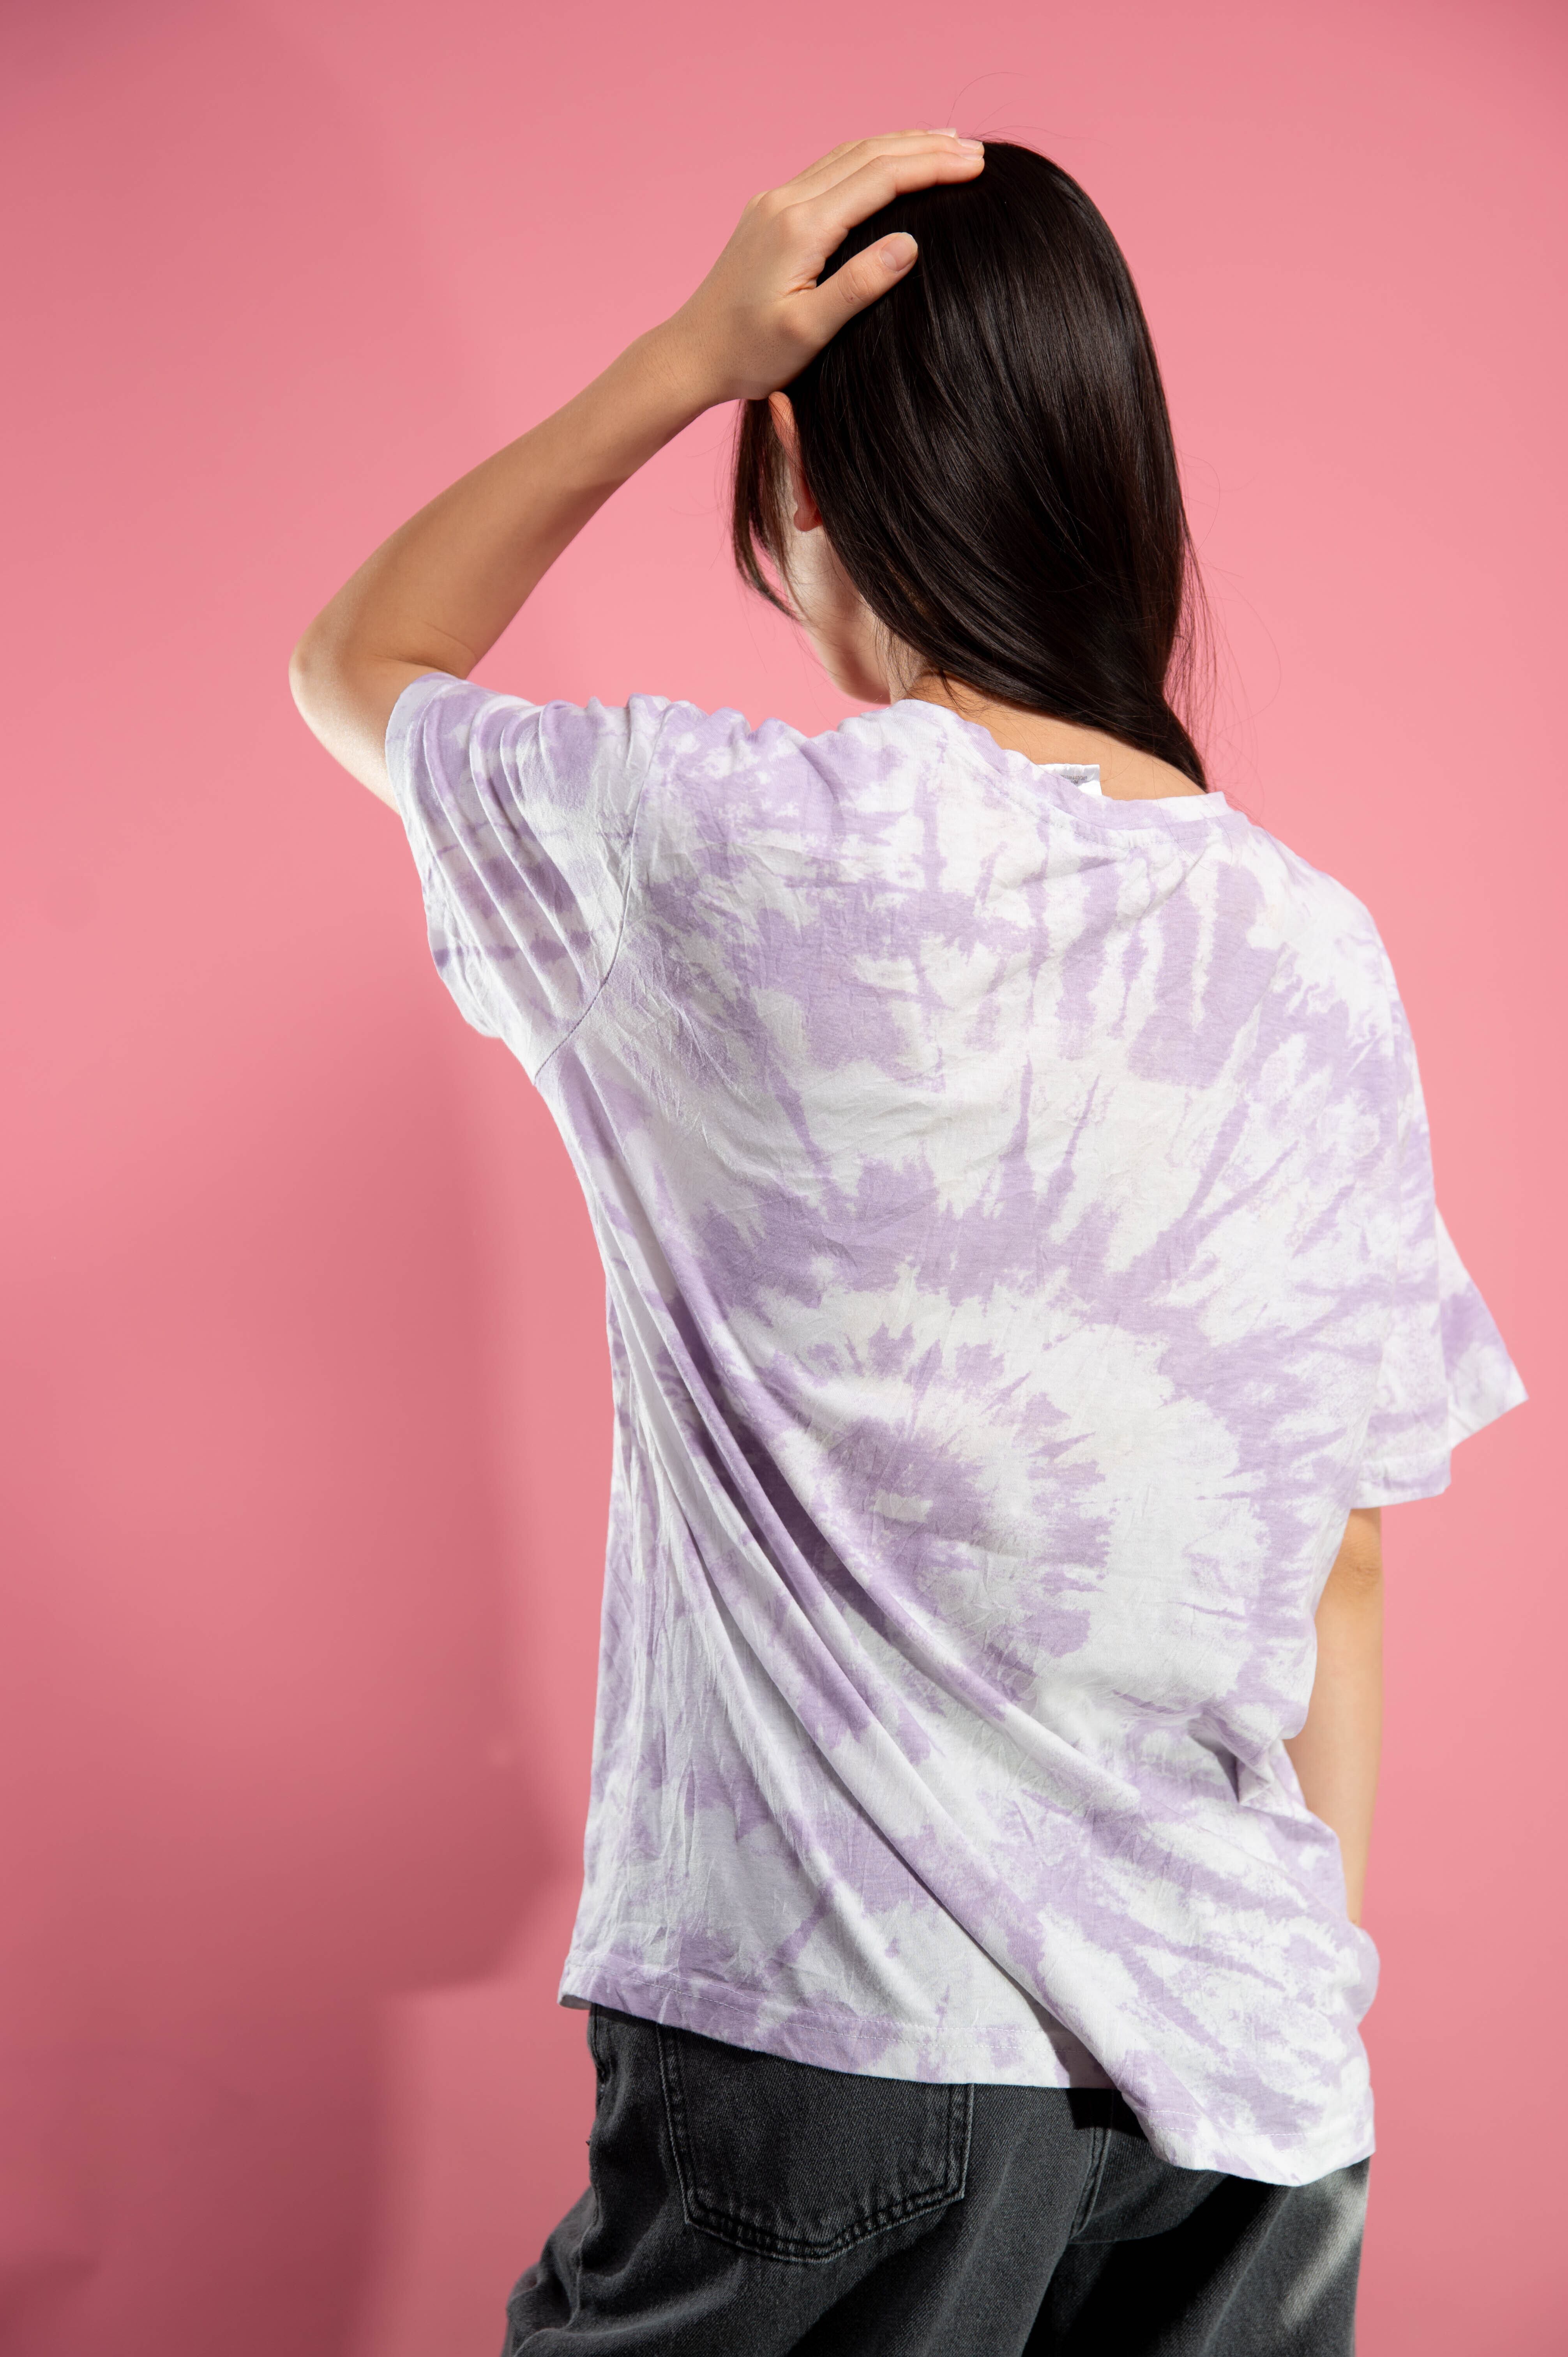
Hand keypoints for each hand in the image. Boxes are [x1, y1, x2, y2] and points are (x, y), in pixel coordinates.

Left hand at [660, 130, 984, 406]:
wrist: (693, 354)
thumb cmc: (750, 355)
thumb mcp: (808, 332)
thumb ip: (858, 287)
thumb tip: (910, 245)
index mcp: (802, 228)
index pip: (880, 178)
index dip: (932, 167)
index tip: (976, 165)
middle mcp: (787, 201)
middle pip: (868, 154)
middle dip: (925, 147)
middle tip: (976, 151)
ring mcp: (776, 201)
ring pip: (849, 154)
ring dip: (900, 145)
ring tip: (945, 143)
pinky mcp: (771, 210)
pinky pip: (830, 168)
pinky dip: (870, 158)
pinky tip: (890, 161)